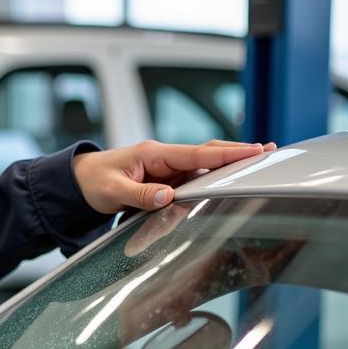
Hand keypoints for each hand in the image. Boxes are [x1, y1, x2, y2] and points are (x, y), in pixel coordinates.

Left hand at [73, 139, 276, 214]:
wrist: (78, 182)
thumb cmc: (94, 182)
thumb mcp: (113, 191)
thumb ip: (141, 195)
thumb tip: (168, 197)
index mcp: (154, 154)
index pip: (197, 153)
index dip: (226, 154)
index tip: (253, 151)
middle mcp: (163, 158)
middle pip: (207, 153)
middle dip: (237, 153)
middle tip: (269, 151)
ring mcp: (165, 168)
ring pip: (202, 166)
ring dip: (226, 166)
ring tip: (257, 164)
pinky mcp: (163, 179)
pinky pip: (191, 178)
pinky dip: (210, 179)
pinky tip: (227, 182)